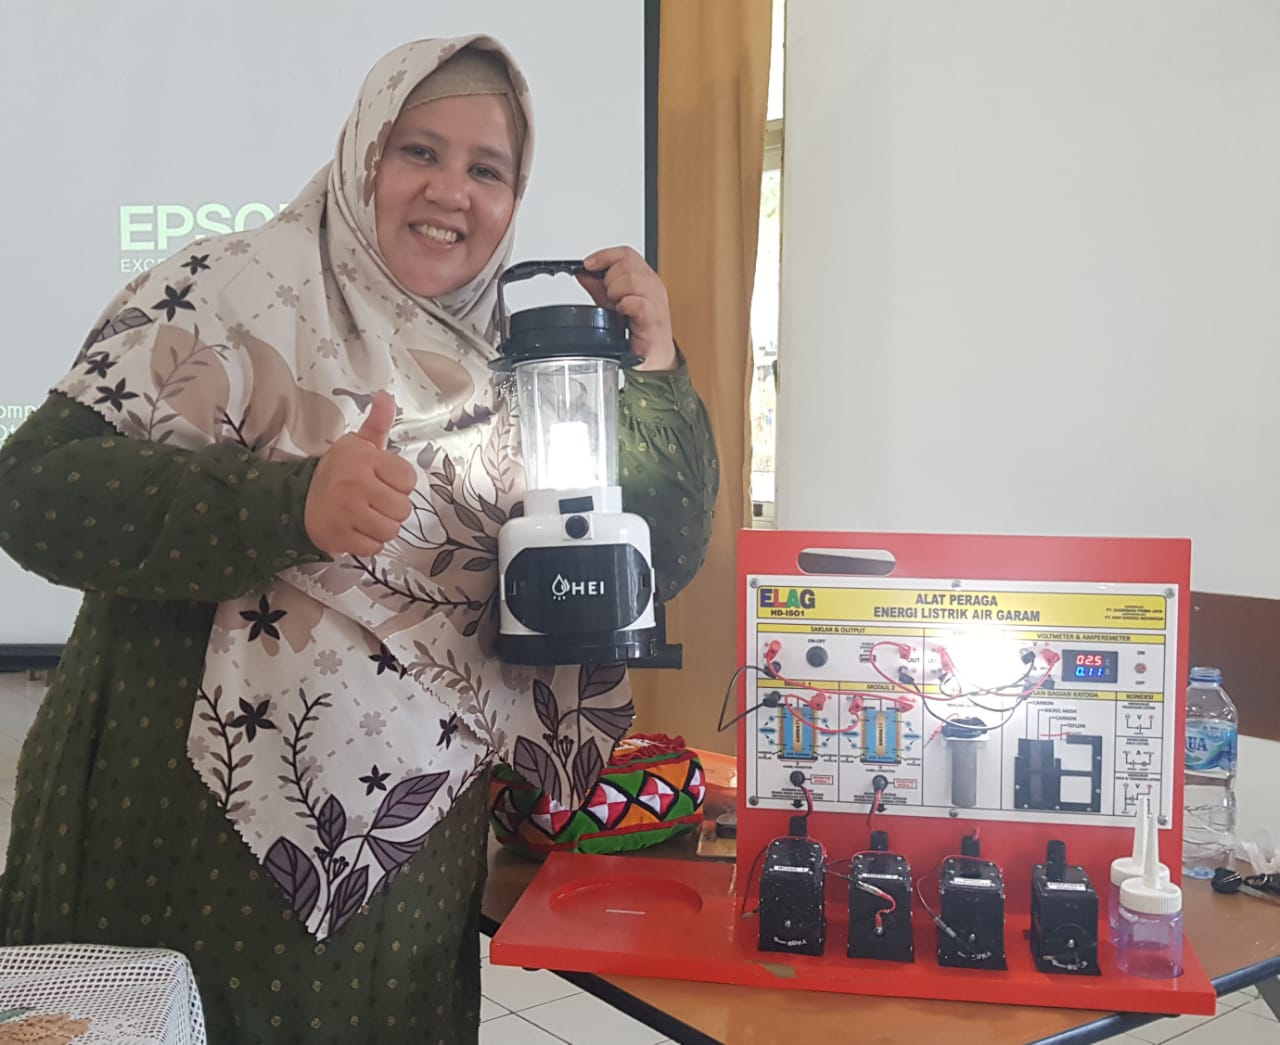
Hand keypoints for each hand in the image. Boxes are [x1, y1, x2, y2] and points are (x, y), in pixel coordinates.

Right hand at [305, 392, 415, 556]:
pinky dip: (369, 542)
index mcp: (364, 460)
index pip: (408, 480)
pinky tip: (357, 529)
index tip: (384, 481)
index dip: (400, 483)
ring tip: (368, 516)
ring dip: (382, 527)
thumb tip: (386, 396)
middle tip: (375, 501)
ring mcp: (347, 513)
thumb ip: (377, 424)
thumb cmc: (338, 472)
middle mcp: (356, 485)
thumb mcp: (357, 445)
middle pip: (403, 509)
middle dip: (393, 508)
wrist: (298, 498)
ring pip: (391, 530)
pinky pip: (374, 548)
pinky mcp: (339, 537)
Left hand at [578, 246, 677, 370]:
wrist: (654, 354)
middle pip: (626, 264)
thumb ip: (598, 287)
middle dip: (609, 279)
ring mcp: (656, 301)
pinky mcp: (654, 319)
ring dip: (616, 293)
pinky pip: (638, 303)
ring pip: (631, 280)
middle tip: (609, 296)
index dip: (604, 256)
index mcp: (644, 278)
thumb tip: (582, 273)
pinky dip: (625, 306)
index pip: (626, 254)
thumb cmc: (639, 328)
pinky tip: (622, 314)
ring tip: (616, 305)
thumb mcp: (613, 303)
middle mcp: (652, 285)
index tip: (588, 265)